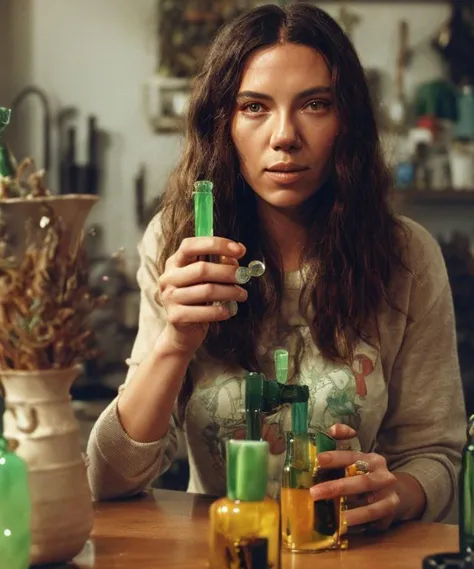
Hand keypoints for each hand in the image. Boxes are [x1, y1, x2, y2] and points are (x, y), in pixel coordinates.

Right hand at [157, 237, 246, 354]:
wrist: (182, 333)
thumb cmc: (198, 300)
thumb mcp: (207, 279)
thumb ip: (220, 263)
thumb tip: (238, 251)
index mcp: (175, 263)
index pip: (191, 245)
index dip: (216, 244)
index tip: (240, 249)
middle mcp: (168, 278)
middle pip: (201, 269)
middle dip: (228, 272)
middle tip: (244, 276)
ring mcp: (169, 298)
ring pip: (207, 291)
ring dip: (230, 291)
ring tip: (242, 295)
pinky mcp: (175, 317)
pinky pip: (205, 312)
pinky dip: (222, 310)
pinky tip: (230, 310)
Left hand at [311, 424, 399, 531]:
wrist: (394, 492)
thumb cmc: (365, 473)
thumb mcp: (356, 456)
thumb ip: (341, 440)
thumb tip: (331, 429)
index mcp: (371, 459)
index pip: (352, 456)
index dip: (335, 457)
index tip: (318, 459)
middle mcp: (383, 476)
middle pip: (361, 482)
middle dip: (337, 488)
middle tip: (314, 492)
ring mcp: (390, 496)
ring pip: (372, 505)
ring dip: (353, 512)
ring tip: (336, 516)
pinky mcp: (391, 514)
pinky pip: (376, 521)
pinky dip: (362, 525)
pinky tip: (347, 527)